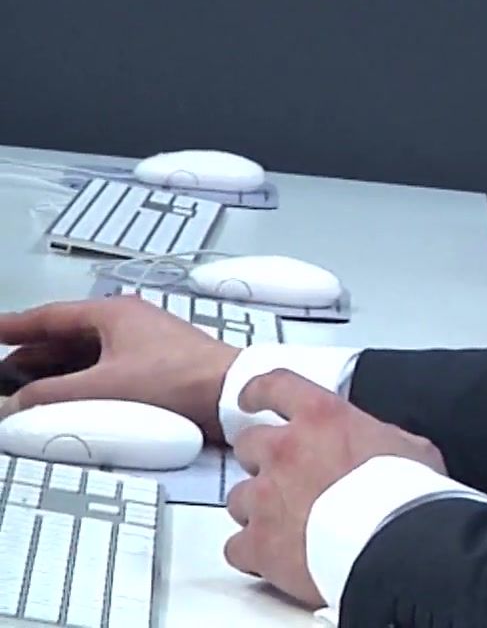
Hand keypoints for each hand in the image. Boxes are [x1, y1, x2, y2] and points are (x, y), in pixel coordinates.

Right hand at [0, 298, 237, 439]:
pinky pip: (101, 370)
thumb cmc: (176, 381)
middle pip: (64, 336)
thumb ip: (50, 396)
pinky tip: (62, 400)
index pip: (50, 316)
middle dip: (28, 354)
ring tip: (20, 390)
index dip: (14, 325)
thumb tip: (12, 405)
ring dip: (51, 371)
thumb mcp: (103, 387)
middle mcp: (126, 323)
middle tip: (0, 372)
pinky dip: (76, 382)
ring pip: (82, 355)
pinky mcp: (151, 368)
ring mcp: (140, 345)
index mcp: (113, 313)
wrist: (230, 395)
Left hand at [225, 371, 446, 609]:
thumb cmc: (408, 497)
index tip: (251, 398)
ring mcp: (266, 497)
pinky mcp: (258, 543)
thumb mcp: (409, 447)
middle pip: (248, 445)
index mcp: (323, 418)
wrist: (397, 544)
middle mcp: (286, 450)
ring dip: (258, 508)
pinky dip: (252, 553)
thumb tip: (376, 444)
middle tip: (287, 478)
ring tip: (289, 525)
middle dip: (262, 460)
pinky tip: (275, 558)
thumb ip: (377, 438)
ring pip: (239, 497)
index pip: (274, 386)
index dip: (257, 392)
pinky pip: (237, 546)